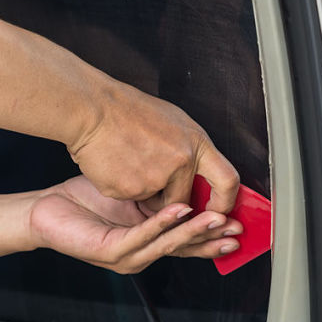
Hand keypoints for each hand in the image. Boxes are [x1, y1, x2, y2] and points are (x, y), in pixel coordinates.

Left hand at [29, 176, 241, 273]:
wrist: (46, 210)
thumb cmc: (84, 200)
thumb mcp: (130, 195)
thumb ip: (157, 197)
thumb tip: (189, 181)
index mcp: (149, 240)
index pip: (188, 240)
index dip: (213, 234)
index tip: (237, 221)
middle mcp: (142, 253)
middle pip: (185, 247)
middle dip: (213, 237)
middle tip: (237, 229)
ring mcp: (128, 256)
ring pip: (169, 244)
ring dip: (195, 231)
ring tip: (217, 218)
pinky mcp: (111, 252)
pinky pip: (142, 236)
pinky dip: (162, 222)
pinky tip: (180, 209)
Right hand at [67, 79, 239, 213]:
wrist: (93, 109)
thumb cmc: (129, 112)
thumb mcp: (174, 124)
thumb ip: (190, 151)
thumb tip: (202, 175)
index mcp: (197, 142)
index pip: (228, 181)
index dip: (225, 202)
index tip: (219, 212)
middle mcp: (183, 161)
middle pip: (186, 200)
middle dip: (171, 203)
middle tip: (154, 188)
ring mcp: (157, 177)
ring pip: (156, 204)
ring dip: (145, 194)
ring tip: (130, 163)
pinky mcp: (133, 189)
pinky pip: (132, 200)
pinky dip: (124, 189)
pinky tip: (116, 167)